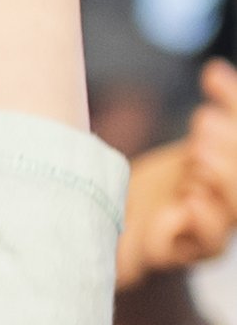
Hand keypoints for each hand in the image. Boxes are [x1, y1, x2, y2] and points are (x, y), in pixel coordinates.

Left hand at [121, 59, 236, 289]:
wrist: (101, 224)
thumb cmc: (152, 184)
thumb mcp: (185, 144)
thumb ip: (211, 115)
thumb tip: (215, 70)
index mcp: (231, 175)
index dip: (234, 105)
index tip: (209, 76)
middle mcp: (229, 204)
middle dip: (233, 148)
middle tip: (202, 122)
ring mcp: (211, 231)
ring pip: (232, 213)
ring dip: (222, 180)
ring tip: (197, 155)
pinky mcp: (183, 254)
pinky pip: (205, 244)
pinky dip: (198, 221)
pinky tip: (185, 203)